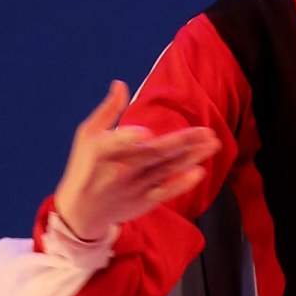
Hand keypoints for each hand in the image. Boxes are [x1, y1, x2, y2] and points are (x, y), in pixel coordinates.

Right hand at [54, 81, 221, 242]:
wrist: (82, 211)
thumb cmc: (85, 166)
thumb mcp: (87, 135)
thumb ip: (107, 110)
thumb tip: (121, 84)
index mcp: (102, 151)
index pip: (116, 144)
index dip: (129, 139)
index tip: (146, 133)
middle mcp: (119, 170)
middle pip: (154, 154)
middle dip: (182, 142)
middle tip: (207, 131)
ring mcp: (134, 187)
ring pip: (166, 169)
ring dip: (191, 156)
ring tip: (212, 143)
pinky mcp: (144, 201)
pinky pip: (166, 191)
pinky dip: (181, 184)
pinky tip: (199, 172)